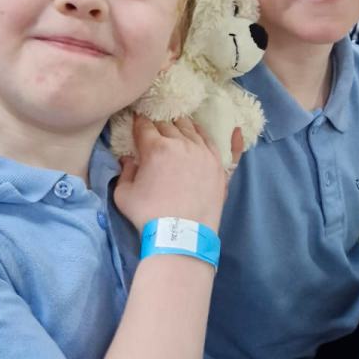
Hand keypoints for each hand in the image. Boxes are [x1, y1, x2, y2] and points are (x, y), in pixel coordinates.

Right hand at [114, 116, 234, 234]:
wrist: (181, 235)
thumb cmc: (149, 216)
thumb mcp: (123, 194)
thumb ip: (124, 172)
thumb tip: (128, 159)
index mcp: (156, 148)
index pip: (145, 126)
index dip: (139, 123)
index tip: (137, 123)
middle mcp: (182, 144)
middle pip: (168, 125)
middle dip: (159, 126)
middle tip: (155, 130)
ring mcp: (204, 153)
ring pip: (193, 129)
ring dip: (183, 126)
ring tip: (179, 126)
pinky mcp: (219, 166)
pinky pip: (222, 146)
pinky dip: (227, 138)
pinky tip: (234, 130)